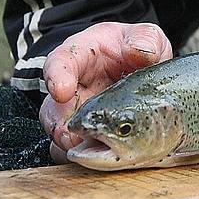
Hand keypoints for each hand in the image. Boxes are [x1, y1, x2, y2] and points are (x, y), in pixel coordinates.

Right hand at [40, 22, 172, 162]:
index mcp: (82, 55)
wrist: (142, 71)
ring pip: (58, 132)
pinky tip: (92, 162)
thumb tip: (138, 52)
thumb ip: (144, 39)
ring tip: (77, 150)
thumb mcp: (146, 37)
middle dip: (56, 121)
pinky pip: (73, 150)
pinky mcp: (86, 134)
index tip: (61, 89)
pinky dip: (78, 157)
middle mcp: (72, 86)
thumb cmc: (136, 49)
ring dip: (65, 143)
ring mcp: (76, 113)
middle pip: (52, 105)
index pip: (60, 61)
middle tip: (68, 135)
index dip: (57, 75)